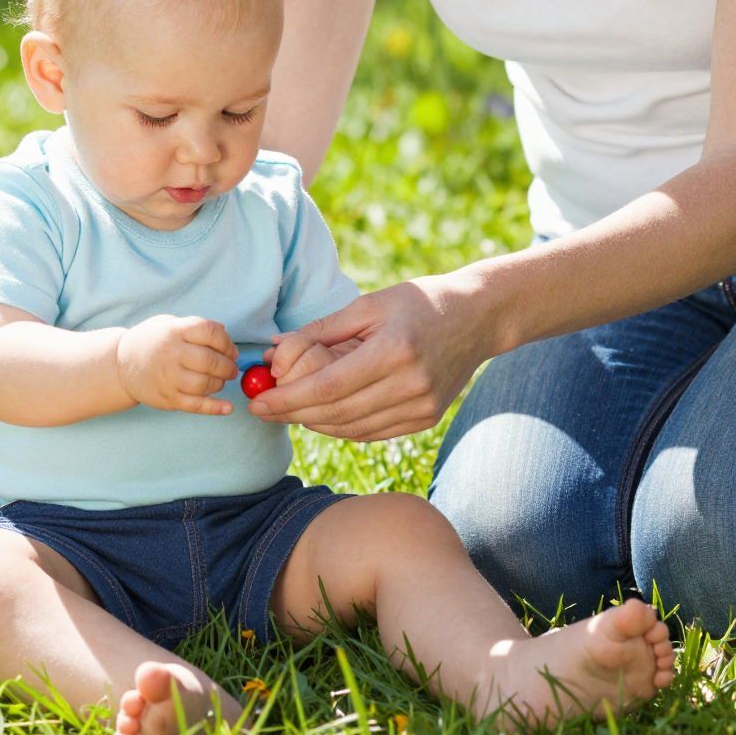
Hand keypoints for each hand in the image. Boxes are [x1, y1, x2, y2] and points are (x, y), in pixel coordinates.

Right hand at [116, 316, 238, 415]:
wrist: (120, 365)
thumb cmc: (151, 342)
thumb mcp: (169, 324)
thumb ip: (195, 327)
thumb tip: (225, 335)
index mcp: (174, 331)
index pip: (210, 332)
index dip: (227, 342)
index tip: (230, 350)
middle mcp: (171, 354)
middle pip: (211, 361)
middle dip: (228, 366)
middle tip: (231, 368)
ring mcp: (169, 378)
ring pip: (206, 384)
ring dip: (220, 383)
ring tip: (220, 380)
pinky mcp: (168, 399)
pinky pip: (196, 405)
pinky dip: (215, 408)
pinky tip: (228, 407)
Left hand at [247, 274, 499, 440]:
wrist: (478, 317)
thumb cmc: (420, 302)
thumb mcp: (369, 304)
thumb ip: (321, 330)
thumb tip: (274, 350)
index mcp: (394, 350)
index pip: (328, 387)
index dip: (287, 400)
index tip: (257, 403)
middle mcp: (410, 384)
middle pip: (337, 413)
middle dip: (293, 414)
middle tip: (263, 410)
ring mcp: (422, 406)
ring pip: (353, 429)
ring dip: (314, 424)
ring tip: (288, 410)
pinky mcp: (427, 419)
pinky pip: (373, 432)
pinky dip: (342, 428)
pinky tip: (322, 416)